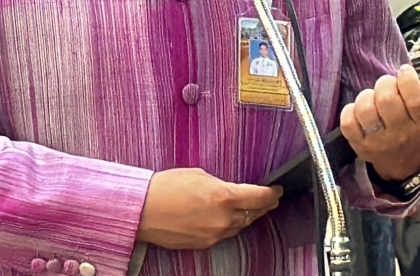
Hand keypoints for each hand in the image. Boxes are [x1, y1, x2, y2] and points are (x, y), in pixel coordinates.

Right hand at [137, 168, 282, 249]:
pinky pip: (224, 234)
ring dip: (245, 216)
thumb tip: (230, 191)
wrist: (143, 210)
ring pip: (239, 226)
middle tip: (268, 199)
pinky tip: (225, 218)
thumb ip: (221, 184)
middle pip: (253, 214)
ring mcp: (214, 234)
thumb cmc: (165, 188)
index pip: (260, 197)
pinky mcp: (204, 244)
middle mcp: (223, 218)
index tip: (276, 191)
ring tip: (247, 208)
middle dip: (262, 205)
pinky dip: (228, 225)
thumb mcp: (199, 175)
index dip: (272, 194)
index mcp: (224, 196)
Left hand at [339, 58, 419, 182]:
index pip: (415, 100)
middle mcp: (402, 134)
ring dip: (367, 95)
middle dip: (385, 83)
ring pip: (365, 109)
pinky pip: (347, 121)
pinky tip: (361, 110)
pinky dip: (351, 109)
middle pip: (386, 100)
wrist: (406, 163)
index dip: (407, 79)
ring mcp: (379, 142)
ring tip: (375, 97)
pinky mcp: (360, 145)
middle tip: (389, 84)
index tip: (405, 71)